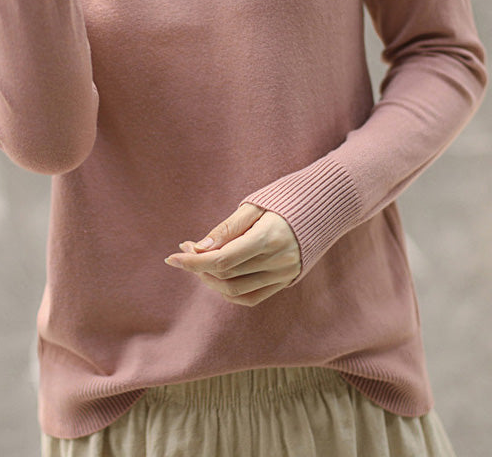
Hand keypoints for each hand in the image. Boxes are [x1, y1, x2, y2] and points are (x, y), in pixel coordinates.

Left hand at [164, 203, 301, 306]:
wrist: (323, 208)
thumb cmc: (284, 200)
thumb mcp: (254, 206)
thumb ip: (226, 229)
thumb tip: (198, 248)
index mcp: (269, 238)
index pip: (223, 260)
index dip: (194, 261)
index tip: (172, 256)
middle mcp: (278, 261)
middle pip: (226, 275)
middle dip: (199, 265)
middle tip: (186, 248)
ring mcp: (283, 274)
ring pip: (235, 290)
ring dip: (211, 279)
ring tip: (200, 260)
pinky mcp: (285, 282)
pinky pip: (251, 297)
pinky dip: (229, 291)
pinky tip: (218, 276)